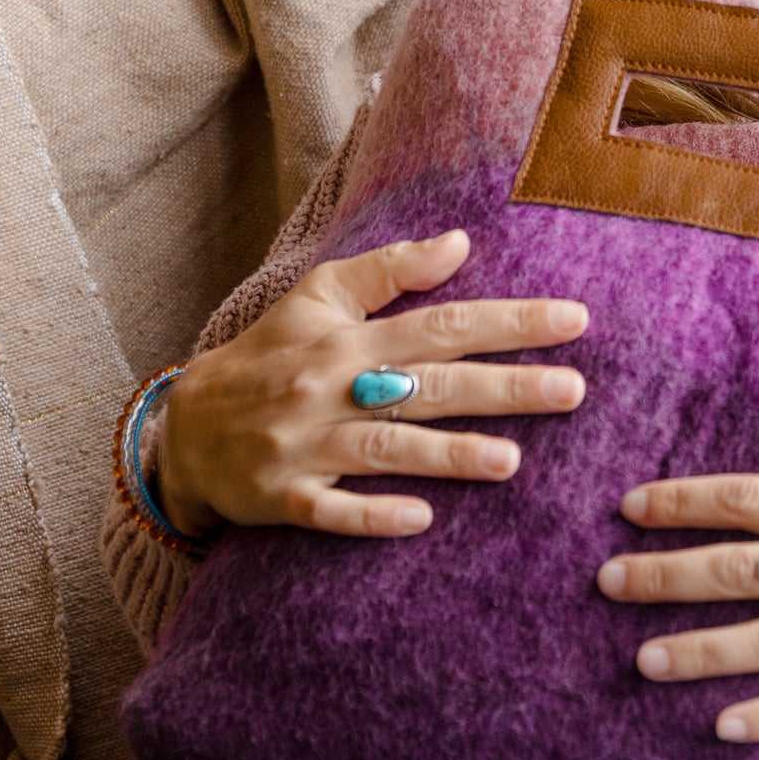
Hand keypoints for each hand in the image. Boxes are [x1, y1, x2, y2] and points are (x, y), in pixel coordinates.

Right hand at [155, 230, 586, 540]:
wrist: (184, 429)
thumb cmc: (269, 355)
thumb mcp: (318, 297)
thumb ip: (391, 270)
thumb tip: (461, 240)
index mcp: (348, 339)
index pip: (442, 325)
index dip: (509, 323)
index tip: (574, 320)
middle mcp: (331, 388)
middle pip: (428, 387)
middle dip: (503, 388)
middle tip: (572, 390)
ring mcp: (306, 446)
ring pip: (384, 449)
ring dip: (447, 454)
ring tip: (510, 461)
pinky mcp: (282, 496)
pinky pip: (329, 510)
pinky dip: (371, 515)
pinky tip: (421, 519)